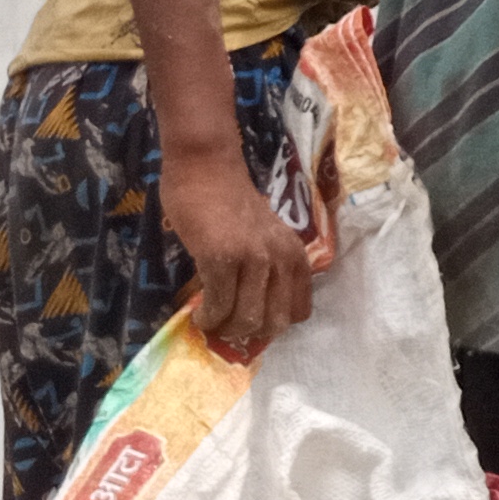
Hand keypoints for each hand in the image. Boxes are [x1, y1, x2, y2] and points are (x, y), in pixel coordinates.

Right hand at [163, 152, 318, 354]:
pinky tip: (199, 314)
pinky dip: (208, 318)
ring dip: (225, 329)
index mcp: (295, 255)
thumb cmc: (230, 202)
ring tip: (210, 321)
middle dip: (248, 333)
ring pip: (247, 320)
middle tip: (226, 327)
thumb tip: (253, 313)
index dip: (273, 324)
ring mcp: (253, 258)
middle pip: (274, 323)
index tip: (250, 320)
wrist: (205, 166)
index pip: (299, 312)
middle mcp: (281, 259)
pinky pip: (219, 305)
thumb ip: (268, 268)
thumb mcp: (266, 236)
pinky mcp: (221, 258)